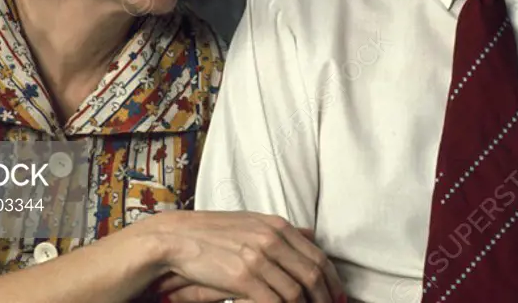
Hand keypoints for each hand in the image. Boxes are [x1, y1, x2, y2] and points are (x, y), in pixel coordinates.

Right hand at [141, 211, 345, 302]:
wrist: (178, 238)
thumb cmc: (215, 233)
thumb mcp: (253, 223)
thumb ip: (282, 231)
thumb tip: (312, 234)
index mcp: (277, 225)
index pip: (317, 256)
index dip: (332, 280)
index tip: (339, 296)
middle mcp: (272, 239)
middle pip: (312, 275)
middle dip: (326, 298)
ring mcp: (258, 258)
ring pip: (296, 292)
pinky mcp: (243, 277)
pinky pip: (275, 302)